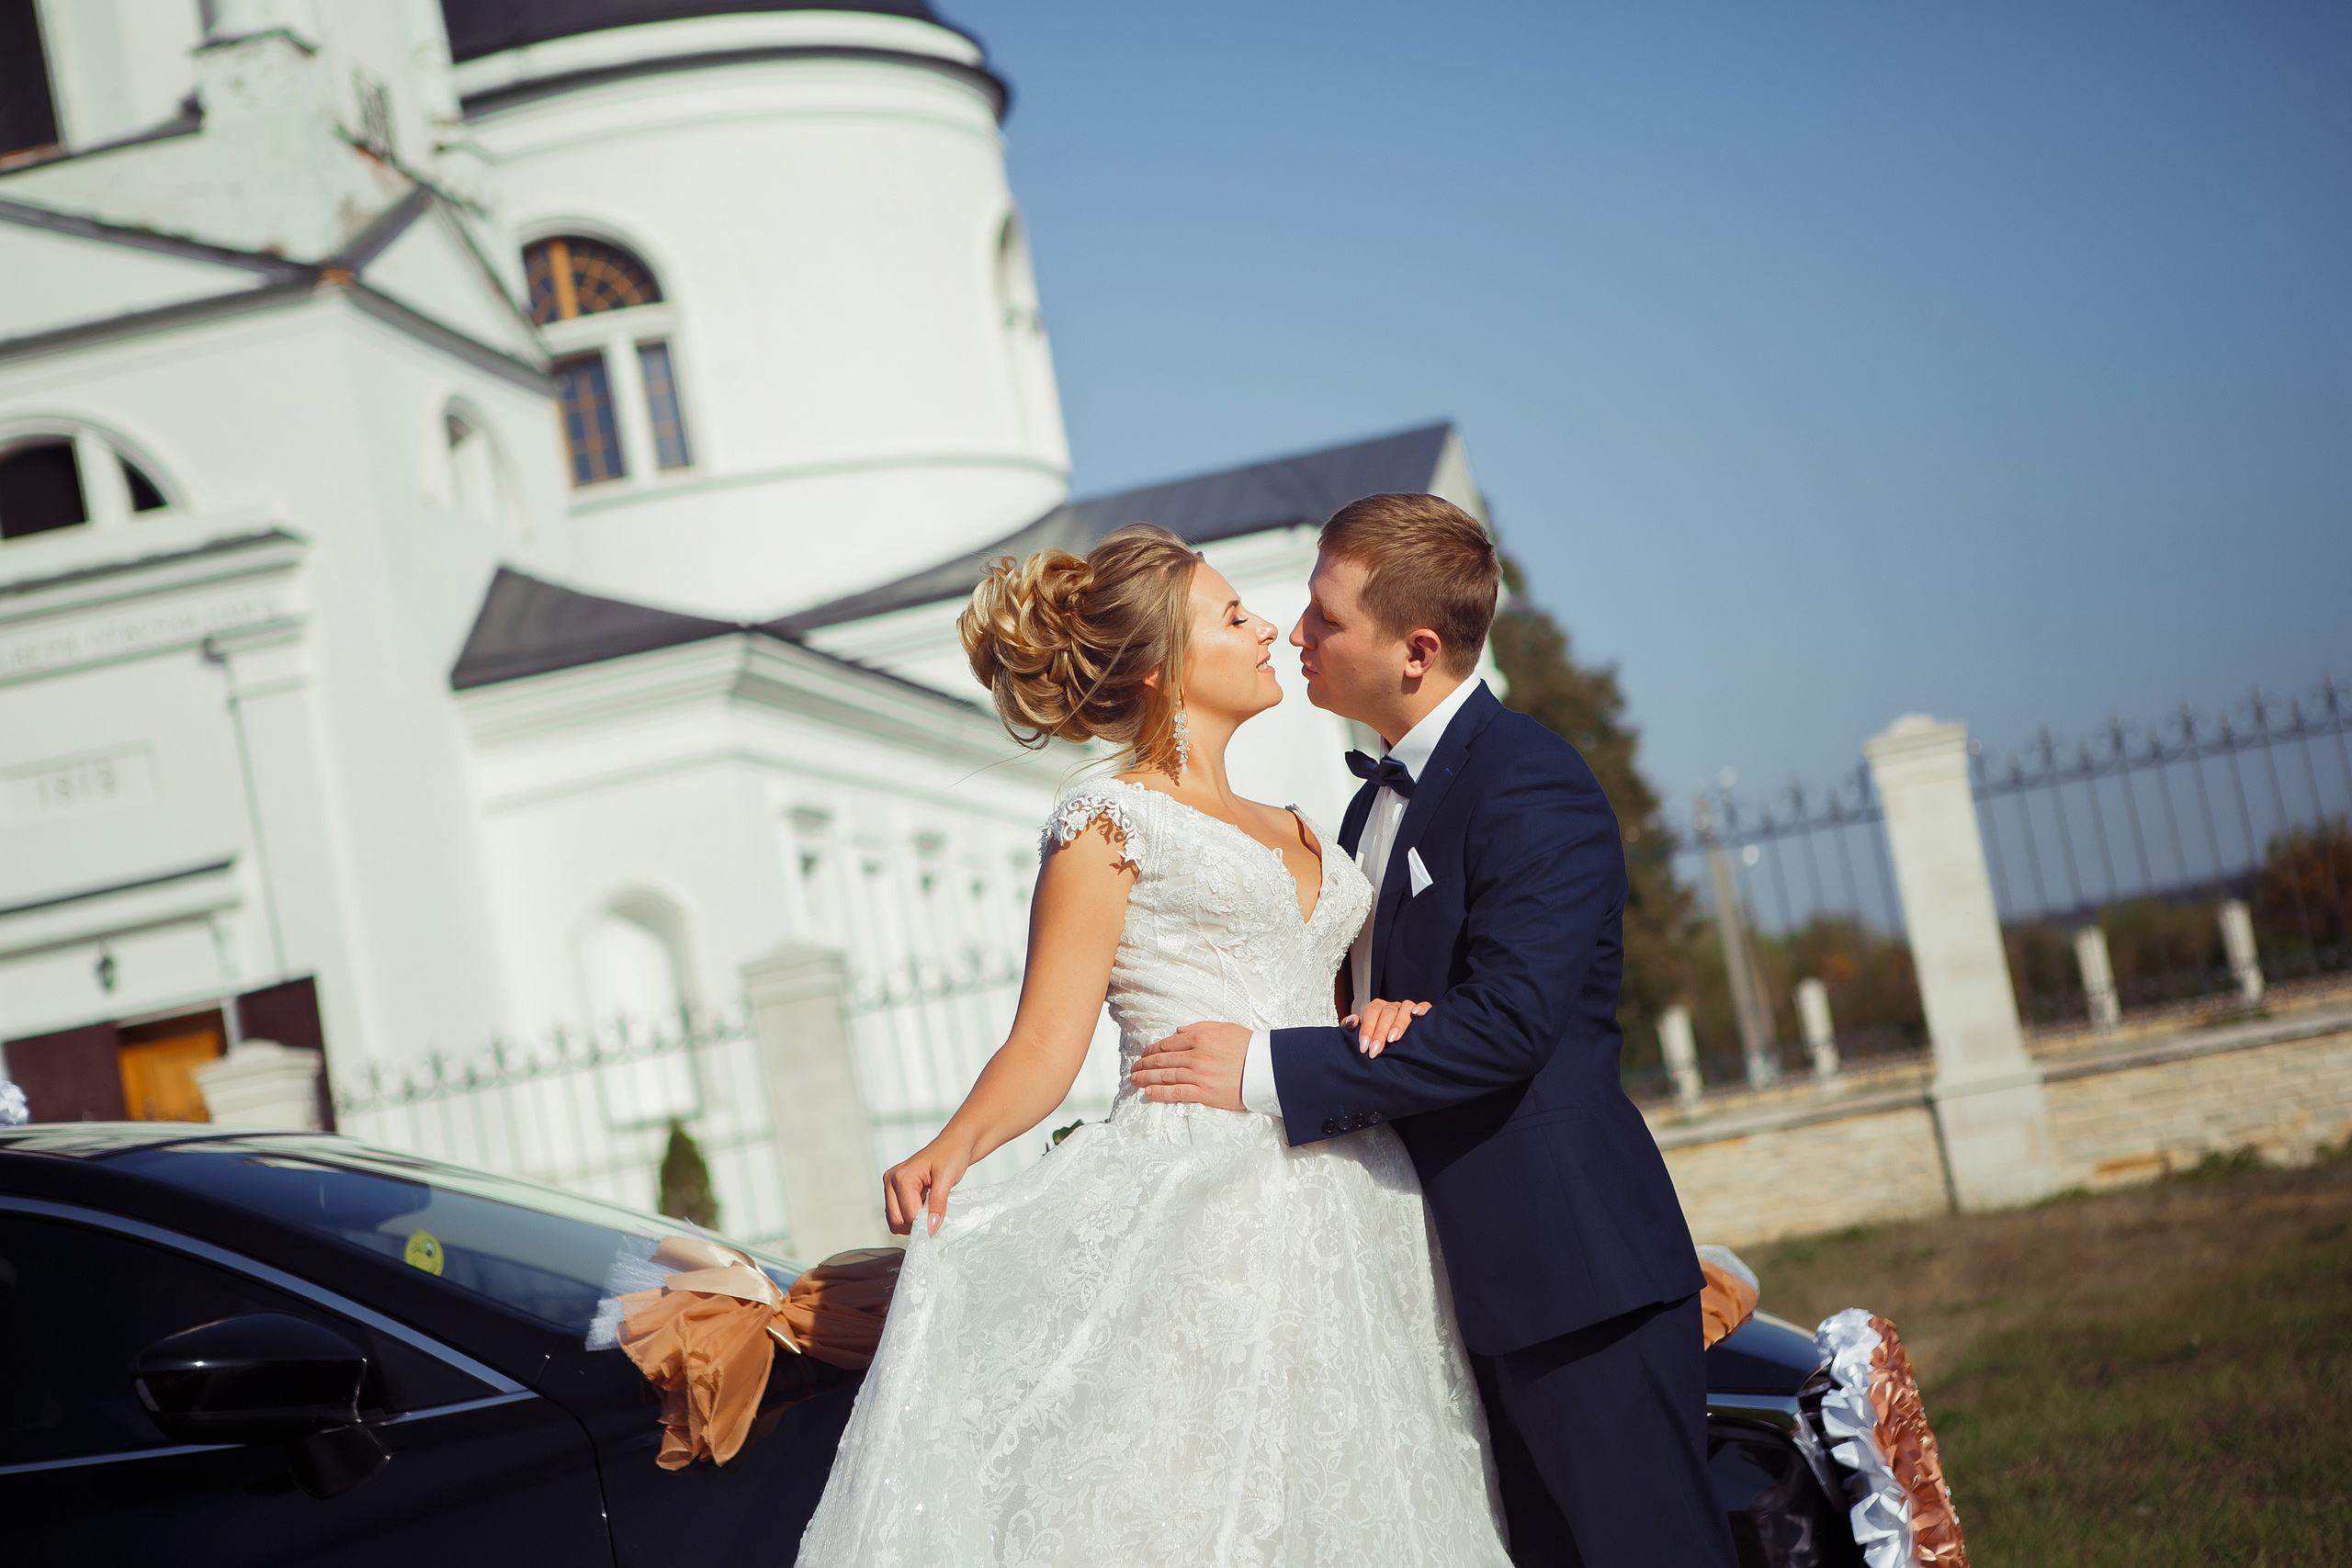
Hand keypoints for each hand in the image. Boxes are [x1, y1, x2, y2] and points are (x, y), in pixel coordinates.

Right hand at [883, 1136, 972, 1235]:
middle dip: (916, 1224)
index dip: (924, 1222)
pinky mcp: (895, 1191)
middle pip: (896, 1220)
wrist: (954, 1144)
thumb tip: (931, 1228)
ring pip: (895, 1220)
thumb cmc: (951, 1154)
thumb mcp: (947, 1179)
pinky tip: (925, 1207)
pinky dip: (911, 1217)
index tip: (940, 1221)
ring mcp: (891, 1186)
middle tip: (935, 1216)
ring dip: (913, 1222)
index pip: (907, 1214)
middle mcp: (891, 1181)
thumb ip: (938, 1204)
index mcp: (901, 1177)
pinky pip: (898, 1214)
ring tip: (931, 1209)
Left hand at [1128, 1021, 1248, 1110]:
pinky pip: (1177, 1093)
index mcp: (1201, 1038)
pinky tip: (1148, 1093)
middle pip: (1163, 1060)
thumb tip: (1178, 1031)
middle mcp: (1197, 1056)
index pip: (1169, 1043)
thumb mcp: (1226, 1028)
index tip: (1145, 1054)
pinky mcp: (1205, 1094)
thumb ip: (1200, 1027)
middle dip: (1144, 1064)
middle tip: (1134, 1068)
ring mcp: (1200, 1076)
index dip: (1153, 1049)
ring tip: (1134, 1080)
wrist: (1267, 1069)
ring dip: (1146, 1078)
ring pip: (1165, 1076)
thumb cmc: (1250, 1047)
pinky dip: (1160, 1093)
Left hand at [1339, 998, 1429, 1056]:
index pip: (1371, 1012)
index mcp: (1377, 1008)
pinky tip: (1417, 1014)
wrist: (1387, 1047)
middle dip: (1380, 1032)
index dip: (1367, 1028)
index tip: (1364, 1047)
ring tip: (1393, 1039)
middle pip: (1387, 1012)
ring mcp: (1407, 1009)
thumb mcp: (1360, 1036)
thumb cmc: (1373, 1042)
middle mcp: (1392, 1006)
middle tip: (1375, 1051)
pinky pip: (1425, 1005)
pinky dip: (1422, 1008)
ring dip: (1399, 1023)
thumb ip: (1350, 1027)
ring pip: (1405, 1007)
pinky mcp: (1422, 1012)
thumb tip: (1352, 1020)